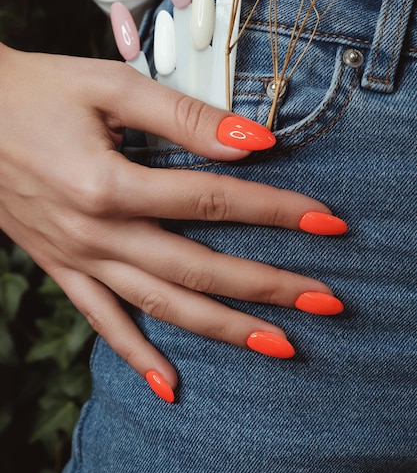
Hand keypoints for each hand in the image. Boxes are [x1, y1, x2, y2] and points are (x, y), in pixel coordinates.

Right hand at [0, 44, 345, 401]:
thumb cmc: (35, 92)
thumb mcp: (110, 88)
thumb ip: (183, 117)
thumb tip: (252, 141)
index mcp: (108, 185)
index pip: (212, 201)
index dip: (275, 210)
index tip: (326, 223)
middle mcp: (95, 233)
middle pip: (198, 268)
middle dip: (268, 287)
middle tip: (326, 302)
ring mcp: (76, 258)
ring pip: (161, 305)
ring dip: (223, 328)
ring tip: (279, 346)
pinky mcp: (60, 267)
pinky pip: (101, 322)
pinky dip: (136, 356)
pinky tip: (171, 385)